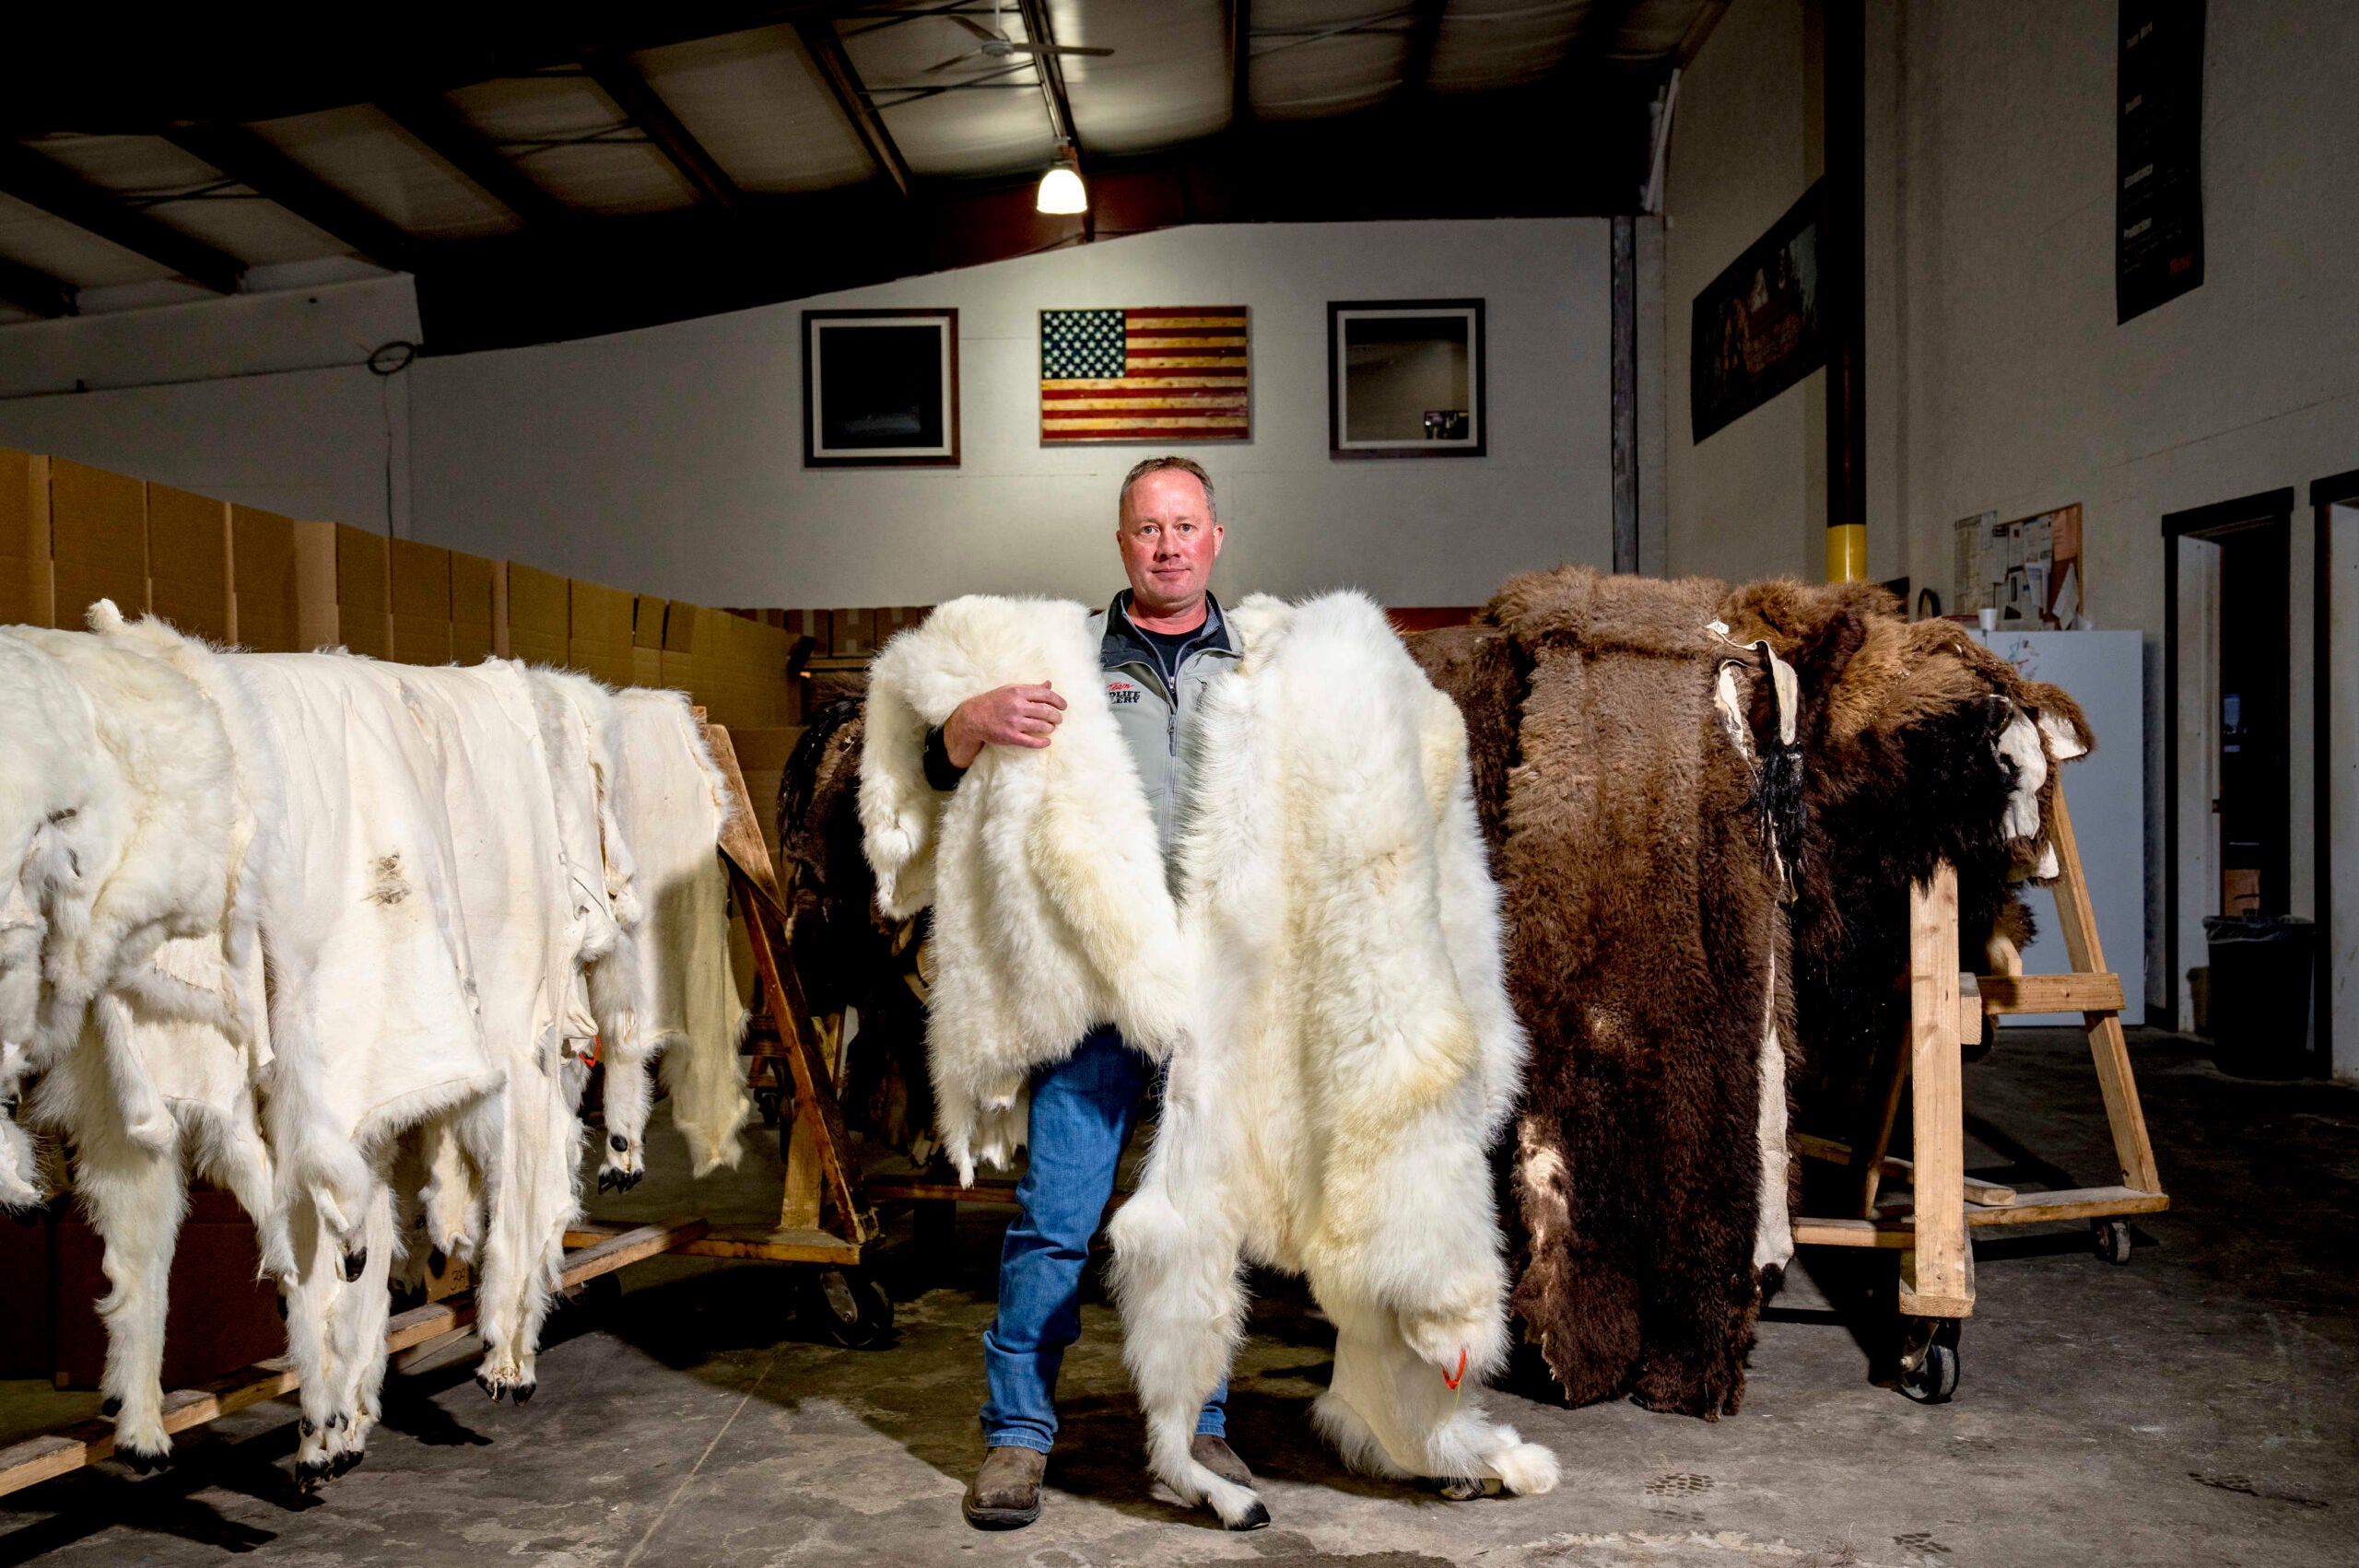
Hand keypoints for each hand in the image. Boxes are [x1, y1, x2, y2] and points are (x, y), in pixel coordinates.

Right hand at [944, 682, 1064, 766]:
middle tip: (1059, 719)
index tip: (1063, 706)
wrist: (973, 717)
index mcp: (1017, 692)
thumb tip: (1049, 684)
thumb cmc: (994, 701)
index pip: (1045, 694)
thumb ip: (1031, 688)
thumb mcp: (1011, 690)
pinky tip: (1047, 741)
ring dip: (1050, 727)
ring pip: (1041, 726)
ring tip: (1051, 727)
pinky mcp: (1010, 736)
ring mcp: (1013, 722)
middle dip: (1056, 716)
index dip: (1058, 700)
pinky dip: (1042, 743)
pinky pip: (1031, 741)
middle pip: (1046, 711)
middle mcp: (1016, 706)